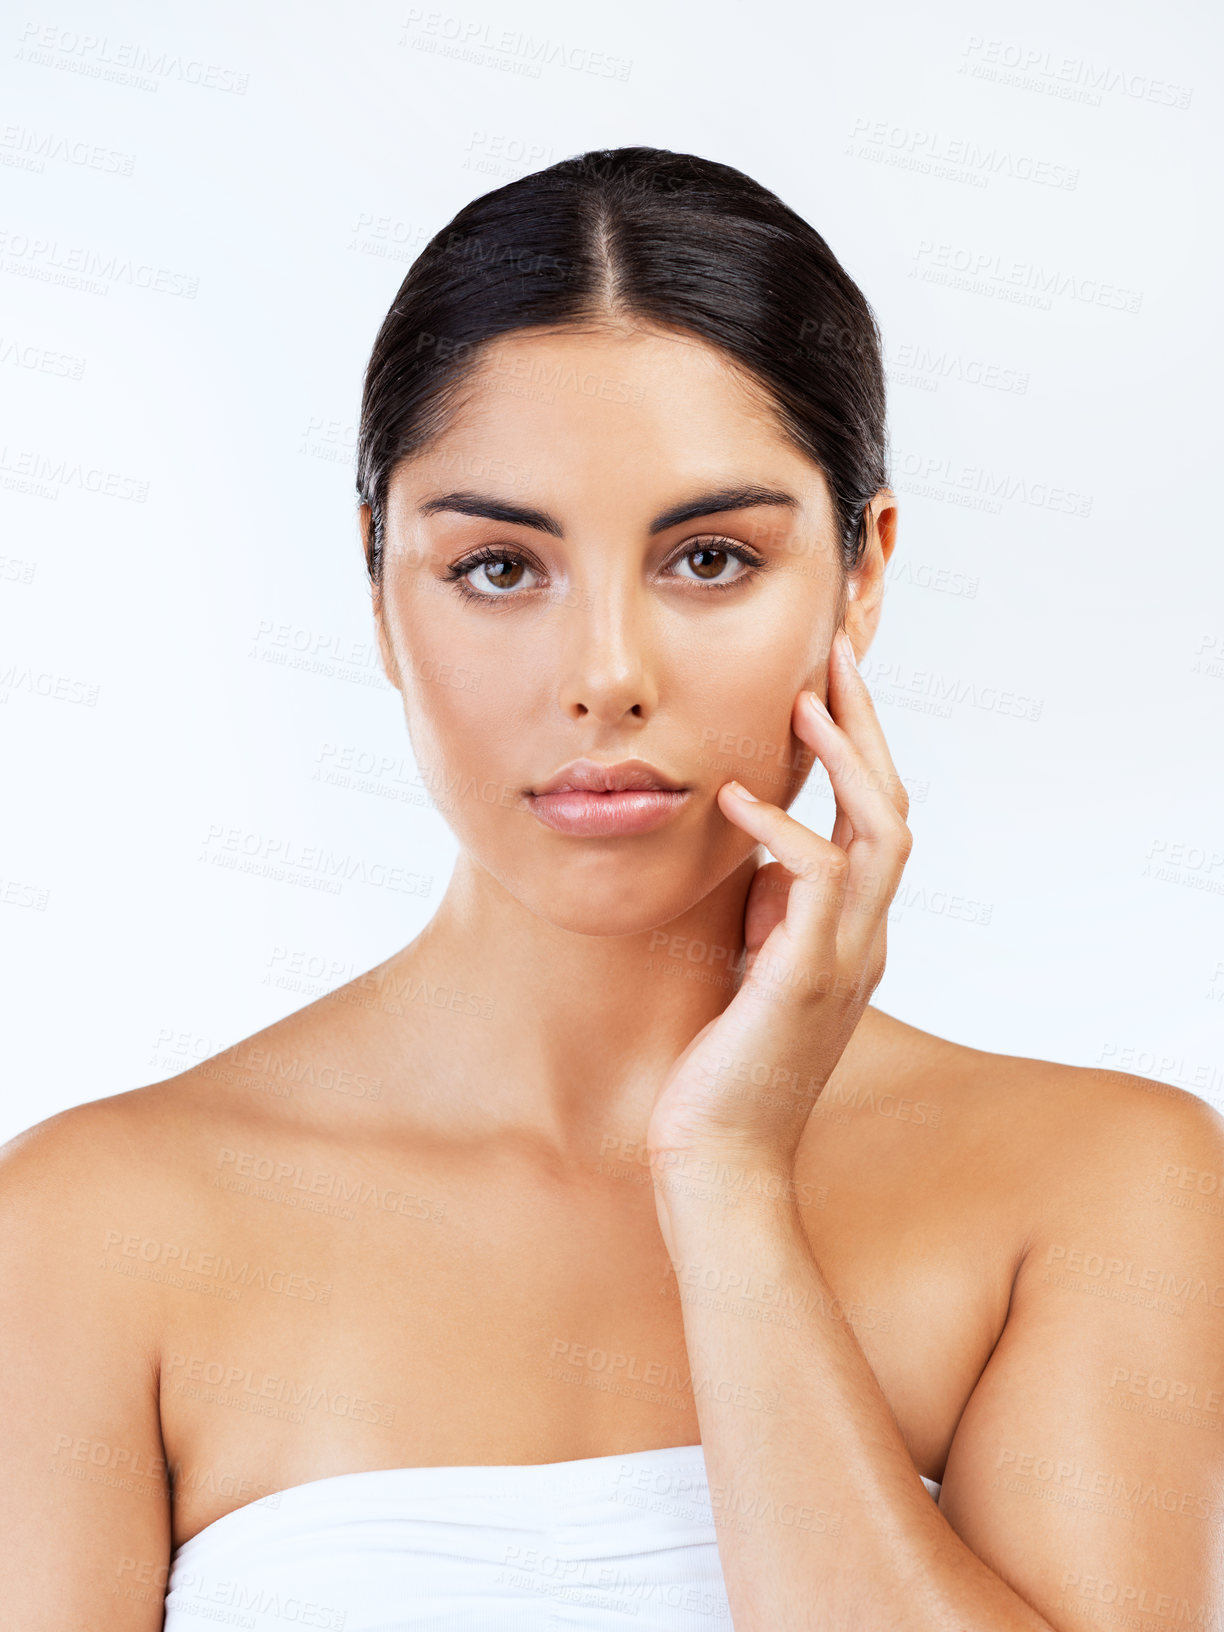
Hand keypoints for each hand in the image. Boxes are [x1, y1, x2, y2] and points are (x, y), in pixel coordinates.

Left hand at [645, 627, 911, 1187]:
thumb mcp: (753, 966)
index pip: (875, 819)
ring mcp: (845, 959)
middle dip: (866, 726)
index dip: (858, 749)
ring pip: (880, 834)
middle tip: (835, 656)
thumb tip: (761, 843)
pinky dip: (783, 831)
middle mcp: (865, 938)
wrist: (719, 1160)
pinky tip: (735, 800)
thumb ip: (772, 908)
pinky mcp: (805, 980)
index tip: (825, 683)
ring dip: (847, 761)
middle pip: (893, 807)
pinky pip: (818, 883)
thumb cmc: (723, 1066)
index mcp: (851, 932)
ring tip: (803, 702)